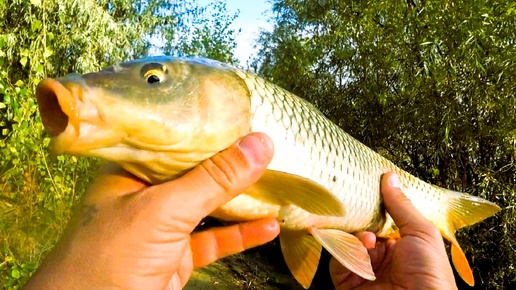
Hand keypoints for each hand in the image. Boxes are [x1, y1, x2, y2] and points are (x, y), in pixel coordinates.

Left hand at [25, 132, 279, 289]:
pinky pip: (214, 240)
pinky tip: (269, 227)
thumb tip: (261, 144)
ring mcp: (163, 228)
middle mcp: (146, 195)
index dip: (209, 129)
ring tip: (277, 183)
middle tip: (269, 148)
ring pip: (209, 207)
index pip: (175, 141)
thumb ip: (214, 179)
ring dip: (241, 200)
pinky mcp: (177, 257)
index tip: (245, 116)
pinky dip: (241, 235)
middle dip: (232, 164)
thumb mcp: (165, 209)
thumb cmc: (114, 254)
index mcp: (132, 171)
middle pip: (197, 173)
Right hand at [330, 172, 456, 289]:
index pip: (380, 218)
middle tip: (358, 207)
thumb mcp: (421, 233)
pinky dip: (345, 252)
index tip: (365, 186)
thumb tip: (389, 177)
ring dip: (355, 237)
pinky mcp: (348, 282)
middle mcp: (380, 255)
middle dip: (360, 218)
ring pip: (347, 242)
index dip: (373, 204)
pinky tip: (360, 249)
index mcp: (400, 243)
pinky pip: (338, 260)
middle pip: (360, 227)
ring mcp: (363, 268)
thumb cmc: (430, 274)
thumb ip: (402, 206)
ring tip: (367, 239)